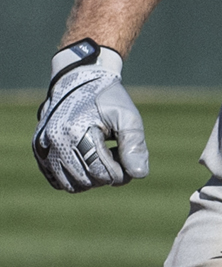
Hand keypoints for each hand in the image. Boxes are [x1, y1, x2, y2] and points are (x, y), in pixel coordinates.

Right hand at [33, 39, 148, 192]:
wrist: (78, 80)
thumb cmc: (107, 99)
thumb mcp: (127, 116)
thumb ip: (135, 144)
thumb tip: (138, 174)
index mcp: (75, 132)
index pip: (102, 173)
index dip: (121, 172)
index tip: (128, 158)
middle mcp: (53, 141)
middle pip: (87, 182)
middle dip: (107, 174)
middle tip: (115, 153)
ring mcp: (42, 147)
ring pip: (71, 186)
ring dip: (91, 178)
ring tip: (100, 155)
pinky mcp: (38, 152)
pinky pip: (57, 181)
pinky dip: (75, 176)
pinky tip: (86, 158)